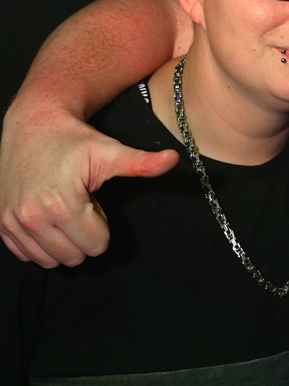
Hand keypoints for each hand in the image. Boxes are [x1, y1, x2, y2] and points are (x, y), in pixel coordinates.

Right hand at [0, 105, 177, 267]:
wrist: (33, 125)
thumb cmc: (74, 140)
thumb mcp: (110, 151)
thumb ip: (141, 163)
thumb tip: (174, 159)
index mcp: (61, 203)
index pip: (96, 244)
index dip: (102, 225)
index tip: (93, 201)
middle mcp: (33, 216)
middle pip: (75, 257)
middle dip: (84, 235)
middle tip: (79, 206)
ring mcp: (13, 222)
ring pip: (52, 260)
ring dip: (63, 242)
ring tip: (63, 210)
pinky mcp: (2, 224)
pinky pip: (28, 255)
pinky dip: (41, 243)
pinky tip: (47, 217)